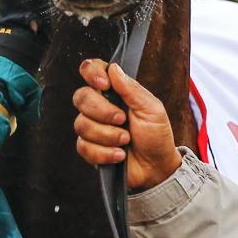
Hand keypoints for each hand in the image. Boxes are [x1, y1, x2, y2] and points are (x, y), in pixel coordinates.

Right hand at [73, 60, 181, 190]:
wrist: (156, 168)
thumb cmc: (156, 136)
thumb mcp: (151, 109)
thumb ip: (131, 89)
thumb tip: (113, 69)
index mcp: (114, 91)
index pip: (92, 70)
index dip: (92, 73)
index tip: (104, 84)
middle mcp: (99, 106)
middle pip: (81, 97)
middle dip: (102, 111)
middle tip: (123, 120)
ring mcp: (92, 127)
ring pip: (82, 124)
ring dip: (107, 135)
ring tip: (126, 141)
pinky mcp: (89, 148)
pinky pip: (83, 146)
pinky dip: (104, 152)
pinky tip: (119, 155)